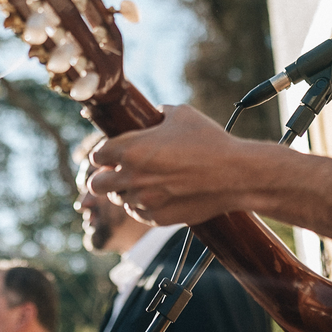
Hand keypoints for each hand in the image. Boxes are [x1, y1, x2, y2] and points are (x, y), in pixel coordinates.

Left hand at [88, 104, 253, 225]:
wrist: (235, 175)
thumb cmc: (210, 142)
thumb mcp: (182, 114)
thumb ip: (160, 113)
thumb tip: (155, 113)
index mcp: (131, 149)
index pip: (96, 155)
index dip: (103, 153)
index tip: (111, 154)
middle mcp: (132, 177)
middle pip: (96, 184)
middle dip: (103, 176)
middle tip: (116, 171)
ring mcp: (145, 201)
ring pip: (118, 200)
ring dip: (124, 192)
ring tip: (143, 182)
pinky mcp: (158, 219)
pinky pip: (138, 214)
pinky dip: (142, 205)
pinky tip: (157, 194)